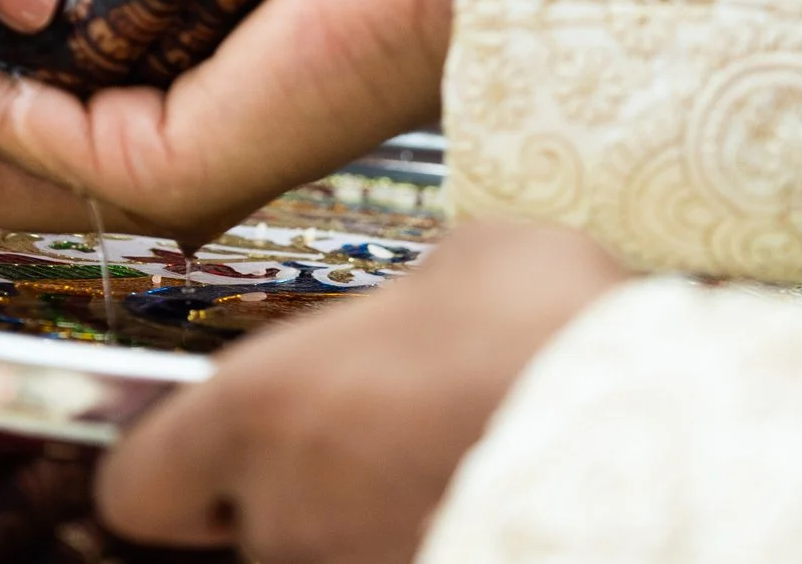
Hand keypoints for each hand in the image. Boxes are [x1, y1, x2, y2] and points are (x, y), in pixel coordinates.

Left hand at [96, 222, 628, 562]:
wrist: (665, 448)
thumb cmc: (553, 339)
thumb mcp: (458, 266)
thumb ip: (389, 310)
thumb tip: (395, 325)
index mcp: (264, 413)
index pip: (136, 486)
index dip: (164, 466)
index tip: (207, 446)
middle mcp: (287, 520)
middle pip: (240, 531)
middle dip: (289, 494)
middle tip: (370, 446)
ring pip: (323, 552)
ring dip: (362, 519)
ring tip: (448, 468)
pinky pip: (388, 557)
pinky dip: (425, 532)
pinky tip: (480, 497)